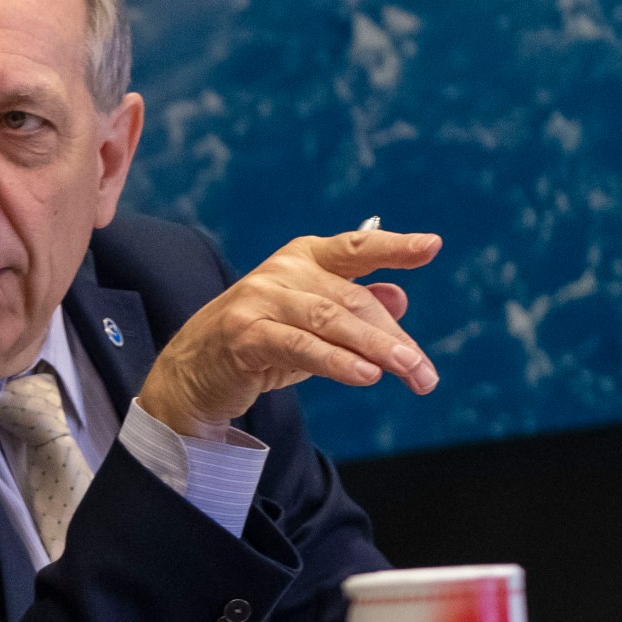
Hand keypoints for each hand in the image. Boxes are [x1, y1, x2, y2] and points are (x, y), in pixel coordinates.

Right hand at [137, 226, 441, 438]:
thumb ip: (353, 310)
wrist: (190, 374)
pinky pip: (300, 346)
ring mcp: (259, 301)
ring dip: (376, 349)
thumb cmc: (258, 344)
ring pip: (330, 320)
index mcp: (302, 259)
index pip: (355, 248)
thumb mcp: (311, 325)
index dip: (393, 247)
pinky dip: (336, 361)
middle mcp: (281, 272)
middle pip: (351, 299)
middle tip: (424, 373)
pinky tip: (366, 375)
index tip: (431, 247)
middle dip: (393, 337)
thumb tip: (400, 296)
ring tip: (411, 374)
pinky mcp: (244, 335)